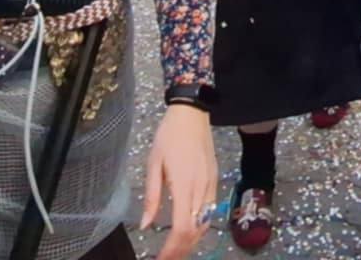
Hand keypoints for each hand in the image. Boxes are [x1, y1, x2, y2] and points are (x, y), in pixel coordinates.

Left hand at [141, 103, 216, 259]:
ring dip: (191, 241)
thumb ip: (151, 197)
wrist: (192, 115)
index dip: (172, 248)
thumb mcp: (153, 165)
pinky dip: (200, 227)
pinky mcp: (215, 181)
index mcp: (183, 184)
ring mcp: (211, 185)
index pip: (182, 227)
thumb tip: (145, 225)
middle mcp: (201, 188)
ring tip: (175, 249)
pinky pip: (210, 211)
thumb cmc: (168, 137)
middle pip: (195, 231)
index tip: (162, 259)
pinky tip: (189, 230)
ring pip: (205, 224)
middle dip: (181, 250)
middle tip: (166, 258)